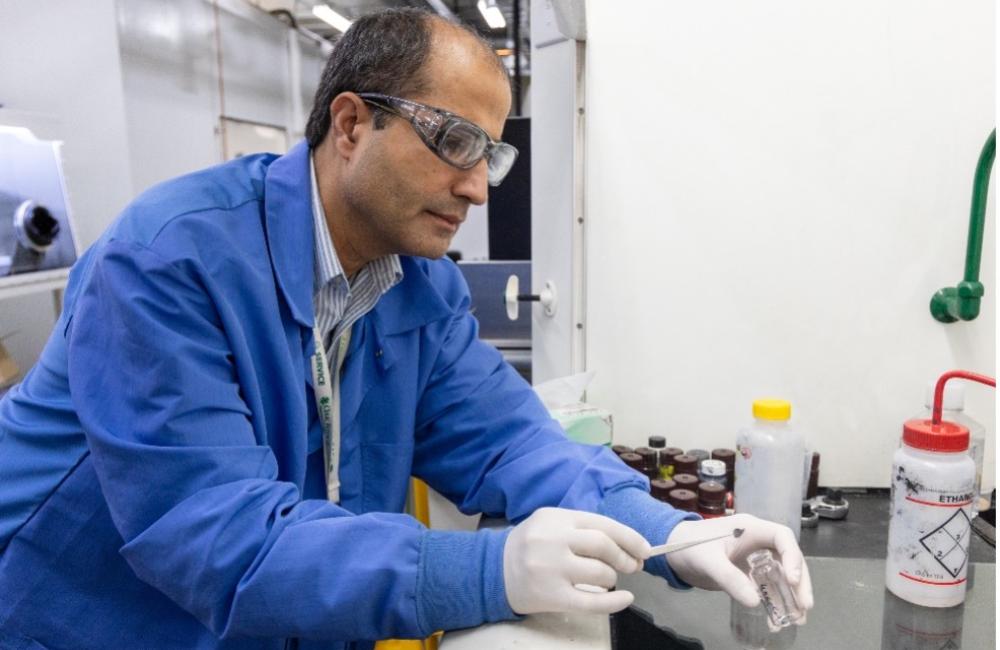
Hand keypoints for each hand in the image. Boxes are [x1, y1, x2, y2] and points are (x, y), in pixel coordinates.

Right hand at [503, 507, 650, 614]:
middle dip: (625, 556)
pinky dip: (614, 602)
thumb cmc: (530, 545)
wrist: (494, 570)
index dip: (629, 537)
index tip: (644, 549)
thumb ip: (582, 528)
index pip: (602, 524)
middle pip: (603, 546)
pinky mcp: (552, 596)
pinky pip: (592, 601)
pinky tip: (625, 599)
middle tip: (632, 565)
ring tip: (609, 578)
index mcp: (556, 518)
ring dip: (613, 577)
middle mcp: (553, 540)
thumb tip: (627, 544)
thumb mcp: (551, 524)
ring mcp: (552, 569)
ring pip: (600, 573)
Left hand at [663, 514, 813, 626]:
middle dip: (799, 582)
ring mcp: (753, 558)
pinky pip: (766, 586)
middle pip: (787, 558)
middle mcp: (757, 542)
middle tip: (805, 606)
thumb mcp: (709, 561)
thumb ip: (730, 578)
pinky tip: (777, 619)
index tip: (794, 579)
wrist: (670, 552)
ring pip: (780, 575)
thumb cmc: (688, 546)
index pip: (782, 537)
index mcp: (750, 528)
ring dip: (790, 595)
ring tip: (799, 619)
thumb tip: (755, 601)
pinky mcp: (746, 573)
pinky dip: (773, 601)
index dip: (793, 556)